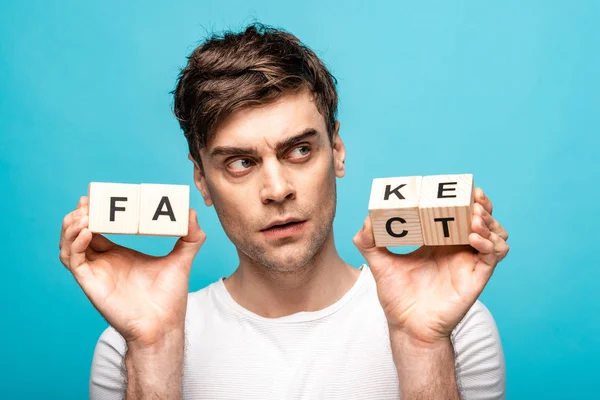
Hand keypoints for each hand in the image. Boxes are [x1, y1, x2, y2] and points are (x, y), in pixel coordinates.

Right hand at [59, 196, 205, 347]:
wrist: (164, 324)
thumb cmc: (170, 297)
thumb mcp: (182, 258)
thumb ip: (190, 236)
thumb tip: (192, 212)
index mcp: (119, 254)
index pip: (99, 227)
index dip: (95, 211)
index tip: (98, 195)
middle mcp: (104, 262)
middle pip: (79, 232)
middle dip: (80, 214)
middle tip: (88, 200)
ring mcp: (95, 272)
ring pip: (69, 244)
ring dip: (72, 226)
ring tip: (85, 213)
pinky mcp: (90, 283)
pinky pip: (73, 260)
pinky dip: (75, 242)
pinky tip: (88, 230)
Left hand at [353, 188, 508, 345]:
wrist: (407, 325)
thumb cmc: (397, 296)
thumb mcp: (379, 263)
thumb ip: (368, 241)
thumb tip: (366, 219)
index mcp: (438, 239)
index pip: (457, 211)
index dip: (462, 197)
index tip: (457, 186)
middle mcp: (457, 248)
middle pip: (481, 217)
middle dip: (480, 203)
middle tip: (473, 197)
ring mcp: (469, 261)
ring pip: (495, 233)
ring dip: (489, 221)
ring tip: (474, 218)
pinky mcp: (477, 276)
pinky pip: (496, 254)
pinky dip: (490, 242)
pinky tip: (474, 238)